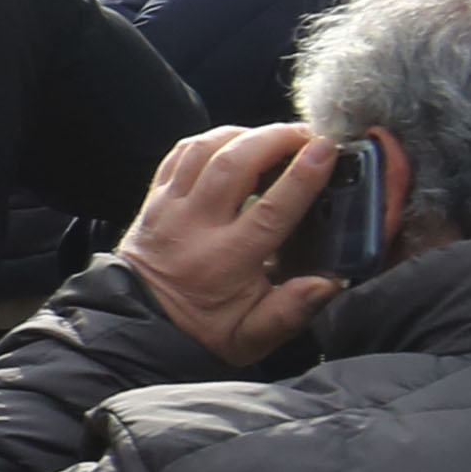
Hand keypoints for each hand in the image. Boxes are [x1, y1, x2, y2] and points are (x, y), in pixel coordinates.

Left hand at [120, 123, 346, 364]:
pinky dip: (210, 140)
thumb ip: (291, 310)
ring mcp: (169, 208)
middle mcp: (195, 227)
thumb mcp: (252, 337)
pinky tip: (235, 142)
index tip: (326, 150)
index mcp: (226, 261)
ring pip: (204, 150)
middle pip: (235, 164)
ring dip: (244, 134)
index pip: (270, 209)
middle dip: (275, 139)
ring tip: (275, 136)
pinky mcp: (153, 199)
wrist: (141, 328)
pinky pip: (179, 153)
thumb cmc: (202, 331)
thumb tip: (329, 282)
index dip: (301, 176)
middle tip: (307, 135)